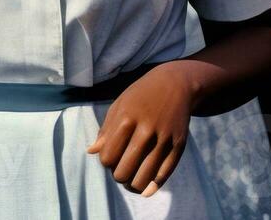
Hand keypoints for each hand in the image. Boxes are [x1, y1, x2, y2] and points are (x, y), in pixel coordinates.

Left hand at [87, 63, 193, 196]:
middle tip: (121, 170)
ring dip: (133, 185)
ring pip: (143, 179)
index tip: (111, 156)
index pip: (108, 157)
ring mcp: (164, 139)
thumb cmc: (141, 96)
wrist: (175, 84)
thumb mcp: (119, 105)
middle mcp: (146, 130)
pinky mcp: (179, 146)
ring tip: (131, 180)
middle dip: (118, 176)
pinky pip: (163, 176)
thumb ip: (106, 130)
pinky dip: (152, 186)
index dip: (106, 162)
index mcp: (127, 119)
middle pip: (124, 172)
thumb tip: (91, 152)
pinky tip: (145, 187)